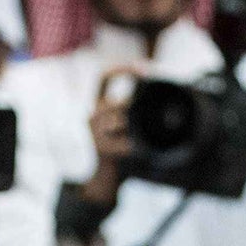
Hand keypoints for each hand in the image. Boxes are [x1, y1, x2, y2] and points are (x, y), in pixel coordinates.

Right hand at [83, 66, 137, 206]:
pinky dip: (135, 146)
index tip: (142, 68)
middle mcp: (92, 116)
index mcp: (98, 104)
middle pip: (115, 101)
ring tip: (140, 132)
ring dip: (134, 126)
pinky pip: (125, 143)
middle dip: (133, 105)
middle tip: (148, 112)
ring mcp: (95, 134)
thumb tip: (153, 87)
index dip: (121, 69)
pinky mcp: (102, 151)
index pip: (103, 77)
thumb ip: (133, 105)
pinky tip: (137, 149)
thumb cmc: (120, 146)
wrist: (107, 178)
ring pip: (120, 121)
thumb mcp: (124, 122)